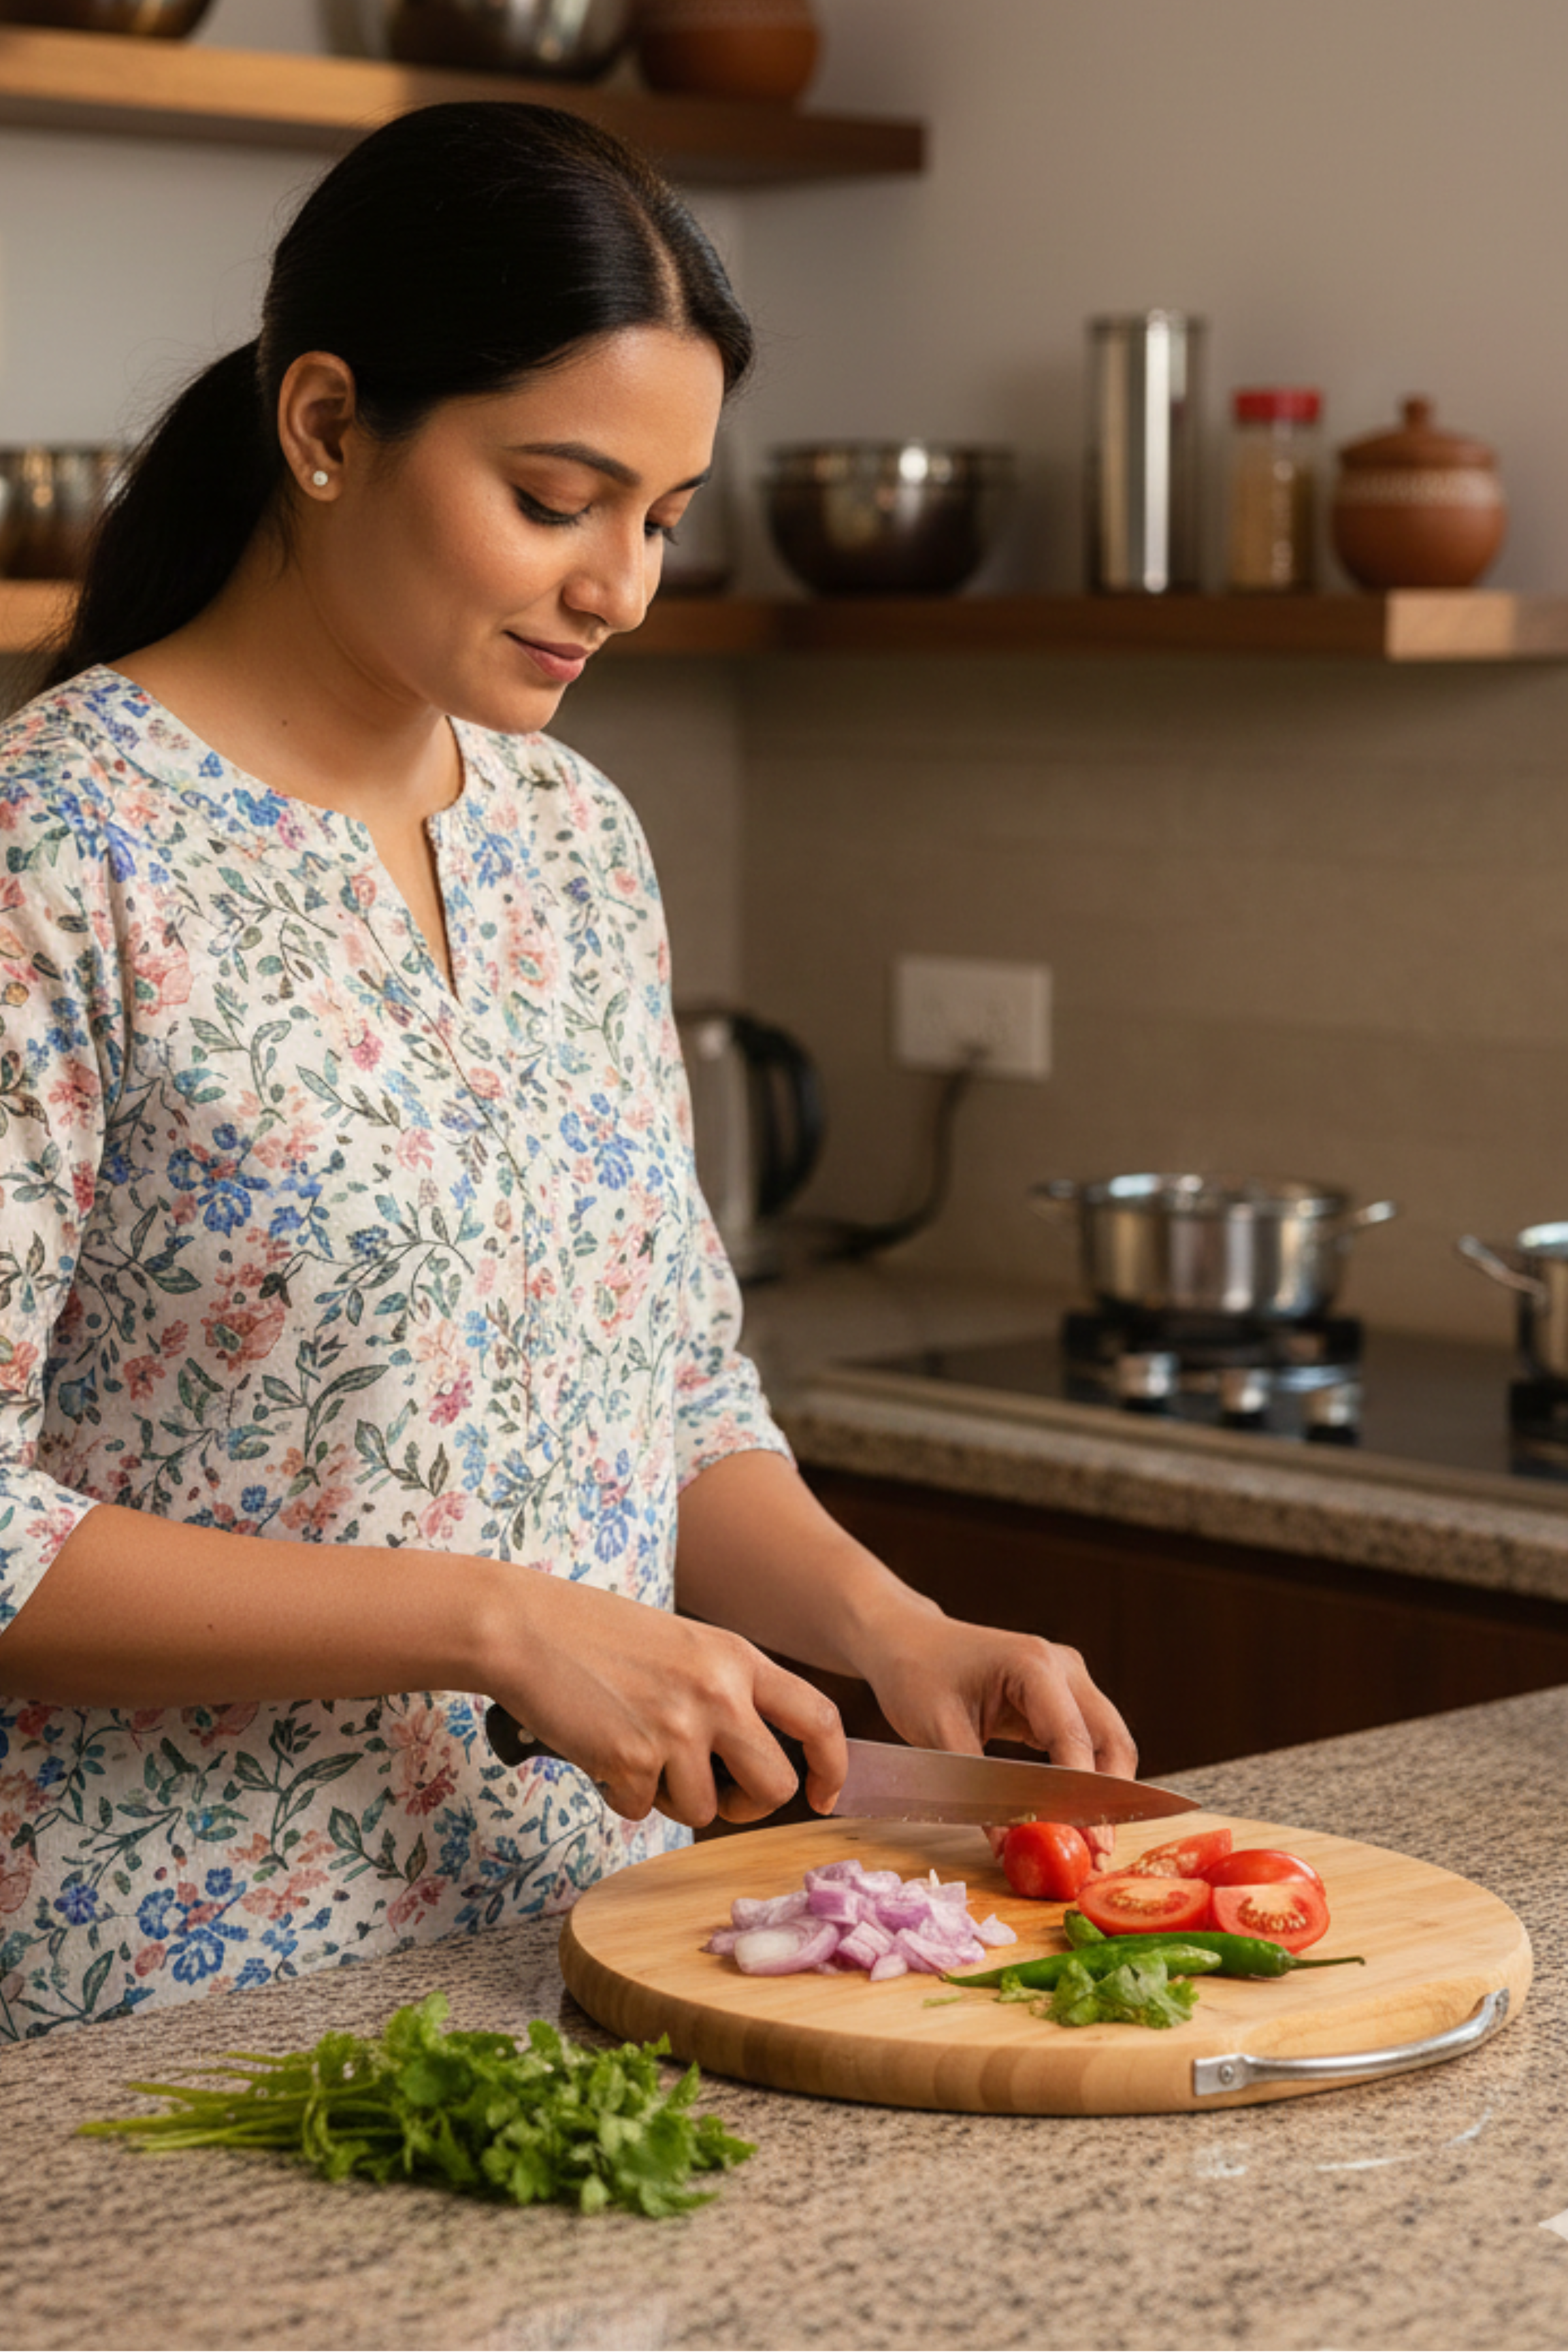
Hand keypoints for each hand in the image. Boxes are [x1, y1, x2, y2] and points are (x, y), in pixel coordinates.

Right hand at [487, 1570, 846, 1828]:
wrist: (526, 1627)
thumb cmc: (598, 1636)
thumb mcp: (686, 1646)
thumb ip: (727, 1691)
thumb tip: (754, 1758)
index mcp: (738, 1658)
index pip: (818, 1717)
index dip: (831, 1765)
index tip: (822, 1796)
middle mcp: (719, 1692)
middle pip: (774, 1785)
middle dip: (747, 1805)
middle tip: (716, 1794)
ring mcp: (677, 1727)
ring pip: (704, 1812)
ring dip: (669, 1799)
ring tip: (634, 1753)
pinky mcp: (631, 1758)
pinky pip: (643, 1811)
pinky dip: (621, 1795)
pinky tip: (600, 1752)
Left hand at [858, 1609, 1137, 1864]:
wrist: (906, 1639)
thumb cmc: (916, 1676)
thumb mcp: (938, 1734)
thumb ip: (976, 1789)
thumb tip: (1007, 1846)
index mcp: (1034, 1664)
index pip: (1073, 1738)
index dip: (1080, 1796)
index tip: (1081, 1844)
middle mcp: (1063, 1666)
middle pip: (1110, 1739)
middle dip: (1108, 1799)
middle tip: (1097, 1854)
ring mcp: (1068, 1678)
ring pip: (1108, 1742)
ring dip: (1103, 1793)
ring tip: (1090, 1845)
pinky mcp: (1062, 1695)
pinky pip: (1088, 1740)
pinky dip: (1087, 1778)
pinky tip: (1074, 1816)